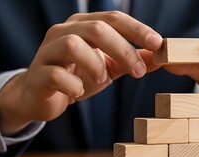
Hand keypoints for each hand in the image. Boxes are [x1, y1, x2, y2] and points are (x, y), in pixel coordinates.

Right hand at [0, 11, 161, 135]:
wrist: (40, 96)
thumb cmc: (76, 76)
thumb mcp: (108, 68)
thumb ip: (130, 61)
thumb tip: (160, 58)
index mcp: (83, 25)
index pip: (113, 18)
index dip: (137, 29)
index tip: (158, 44)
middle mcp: (64, 31)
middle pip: (97, 29)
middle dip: (123, 49)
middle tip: (138, 71)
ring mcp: (48, 51)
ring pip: (73, 44)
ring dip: (95, 64)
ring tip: (102, 79)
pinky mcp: (38, 74)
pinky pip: (56, 75)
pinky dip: (73, 85)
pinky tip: (79, 92)